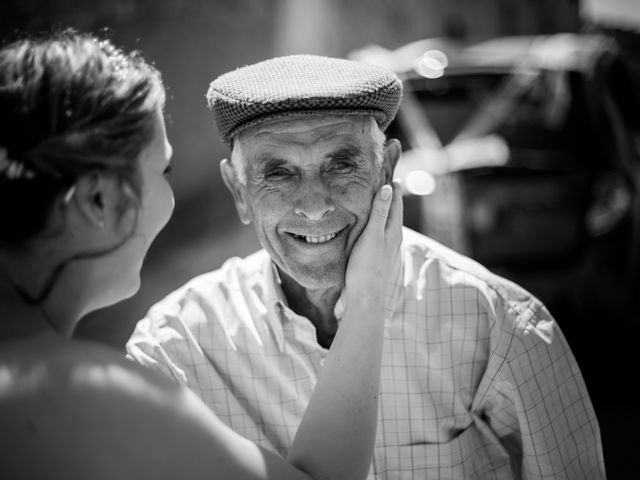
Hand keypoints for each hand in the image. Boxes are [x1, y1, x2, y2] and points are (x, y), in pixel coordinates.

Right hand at [344, 180, 402, 310]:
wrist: (364, 299)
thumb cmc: (366, 267)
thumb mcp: (372, 236)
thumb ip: (379, 212)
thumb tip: (388, 188)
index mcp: (393, 232)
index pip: (396, 205)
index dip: (394, 191)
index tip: (393, 177)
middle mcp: (392, 240)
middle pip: (393, 215)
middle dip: (390, 200)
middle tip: (385, 185)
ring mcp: (385, 251)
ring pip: (386, 226)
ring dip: (382, 214)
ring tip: (375, 203)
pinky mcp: (376, 259)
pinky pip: (378, 237)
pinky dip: (375, 227)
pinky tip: (368, 230)